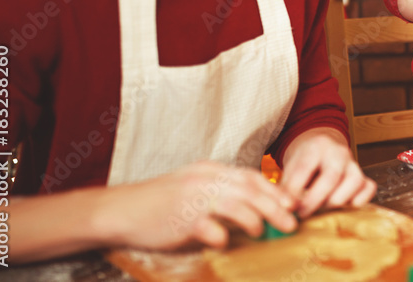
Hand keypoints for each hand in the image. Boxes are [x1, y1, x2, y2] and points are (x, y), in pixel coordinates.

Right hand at [102, 161, 298, 250]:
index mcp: (210, 171)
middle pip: (250, 191)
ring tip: (261, 233)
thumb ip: (220, 191)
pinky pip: (209, 226)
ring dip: (254, 220)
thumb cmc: (159, 202)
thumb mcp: (193, 186)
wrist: (121, 210)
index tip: (292, 203)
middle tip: (292, 223)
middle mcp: (205, 180)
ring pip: (236, 204)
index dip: (275, 190)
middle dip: (275, 207)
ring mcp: (192, 198)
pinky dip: (222, 235)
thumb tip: (253, 206)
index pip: (251, 177)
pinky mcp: (180, 219)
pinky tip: (225, 242)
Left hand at [280, 128, 375, 217]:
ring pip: (354, 182)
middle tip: (302, 213)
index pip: (305, 168)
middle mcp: (338, 152)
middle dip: (314, 200)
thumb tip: (285, 208)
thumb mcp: (291, 166)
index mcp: (316, 146)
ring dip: (336, 200)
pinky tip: (343, 206)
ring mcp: (354, 163)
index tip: (287, 207)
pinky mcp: (364, 175)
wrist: (322, 146)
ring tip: (322, 207)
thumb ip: (287, 186)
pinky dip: (359, 200)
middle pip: (331, 178)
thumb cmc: (304, 160)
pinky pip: (369, 188)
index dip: (294, 191)